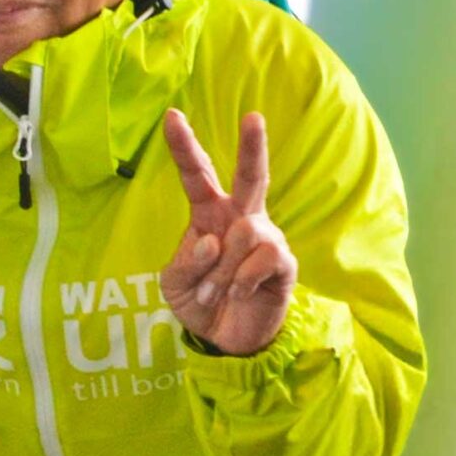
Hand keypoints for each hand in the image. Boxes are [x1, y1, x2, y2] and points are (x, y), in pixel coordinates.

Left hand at [159, 109, 296, 354]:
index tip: (171, 117)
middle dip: (252, 147)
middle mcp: (240, 219)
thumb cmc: (199, 301)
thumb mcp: (174, 284)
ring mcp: (266, 238)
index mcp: (208, 215)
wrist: (226, 339)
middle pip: (249, 176)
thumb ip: (185, 262)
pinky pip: (265, 257)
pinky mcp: (284, 262)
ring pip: (246, 231)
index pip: (197, 175)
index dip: (185, 147)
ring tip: (214, 291)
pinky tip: (239, 292)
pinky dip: (242, 279)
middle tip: (253, 116)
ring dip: (222, 267)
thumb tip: (210, 240)